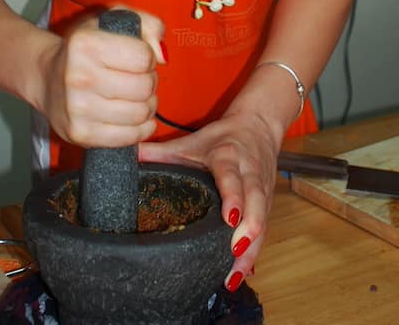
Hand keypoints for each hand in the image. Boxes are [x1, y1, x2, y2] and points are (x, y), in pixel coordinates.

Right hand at [37, 8, 165, 147]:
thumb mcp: (112, 21)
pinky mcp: (80, 134)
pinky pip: (129, 137)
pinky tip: (136, 118)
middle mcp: (78, 77)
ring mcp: (78, 109)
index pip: (144, 57)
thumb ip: (147, 24)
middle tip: (140, 80)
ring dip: (148, 106)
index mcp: (86, 44)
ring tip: (137, 98)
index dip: (149, 58)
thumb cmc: (85, 48)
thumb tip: (163, 55)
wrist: (45, 77)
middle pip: (144, 87)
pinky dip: (141, 129)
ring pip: (140, 113)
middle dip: (150, 82)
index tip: (139, 59)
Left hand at [139, 109, 280, 291]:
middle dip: (250, 226)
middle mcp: (249, 172)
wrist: (258, 126)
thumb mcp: (194, 140)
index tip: (230, 218)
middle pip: (256, 200)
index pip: (232, 177)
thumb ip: (163, 151)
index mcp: (228, 156)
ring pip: (263, 219)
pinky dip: (256, 251)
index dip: (233, 197)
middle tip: (237, 250)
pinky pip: (265, 228)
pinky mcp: (268, 202)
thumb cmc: (223, 137)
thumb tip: (130, 155)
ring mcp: (262, 189)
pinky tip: (244, 271)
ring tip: (237, 273)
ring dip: (253, 247)